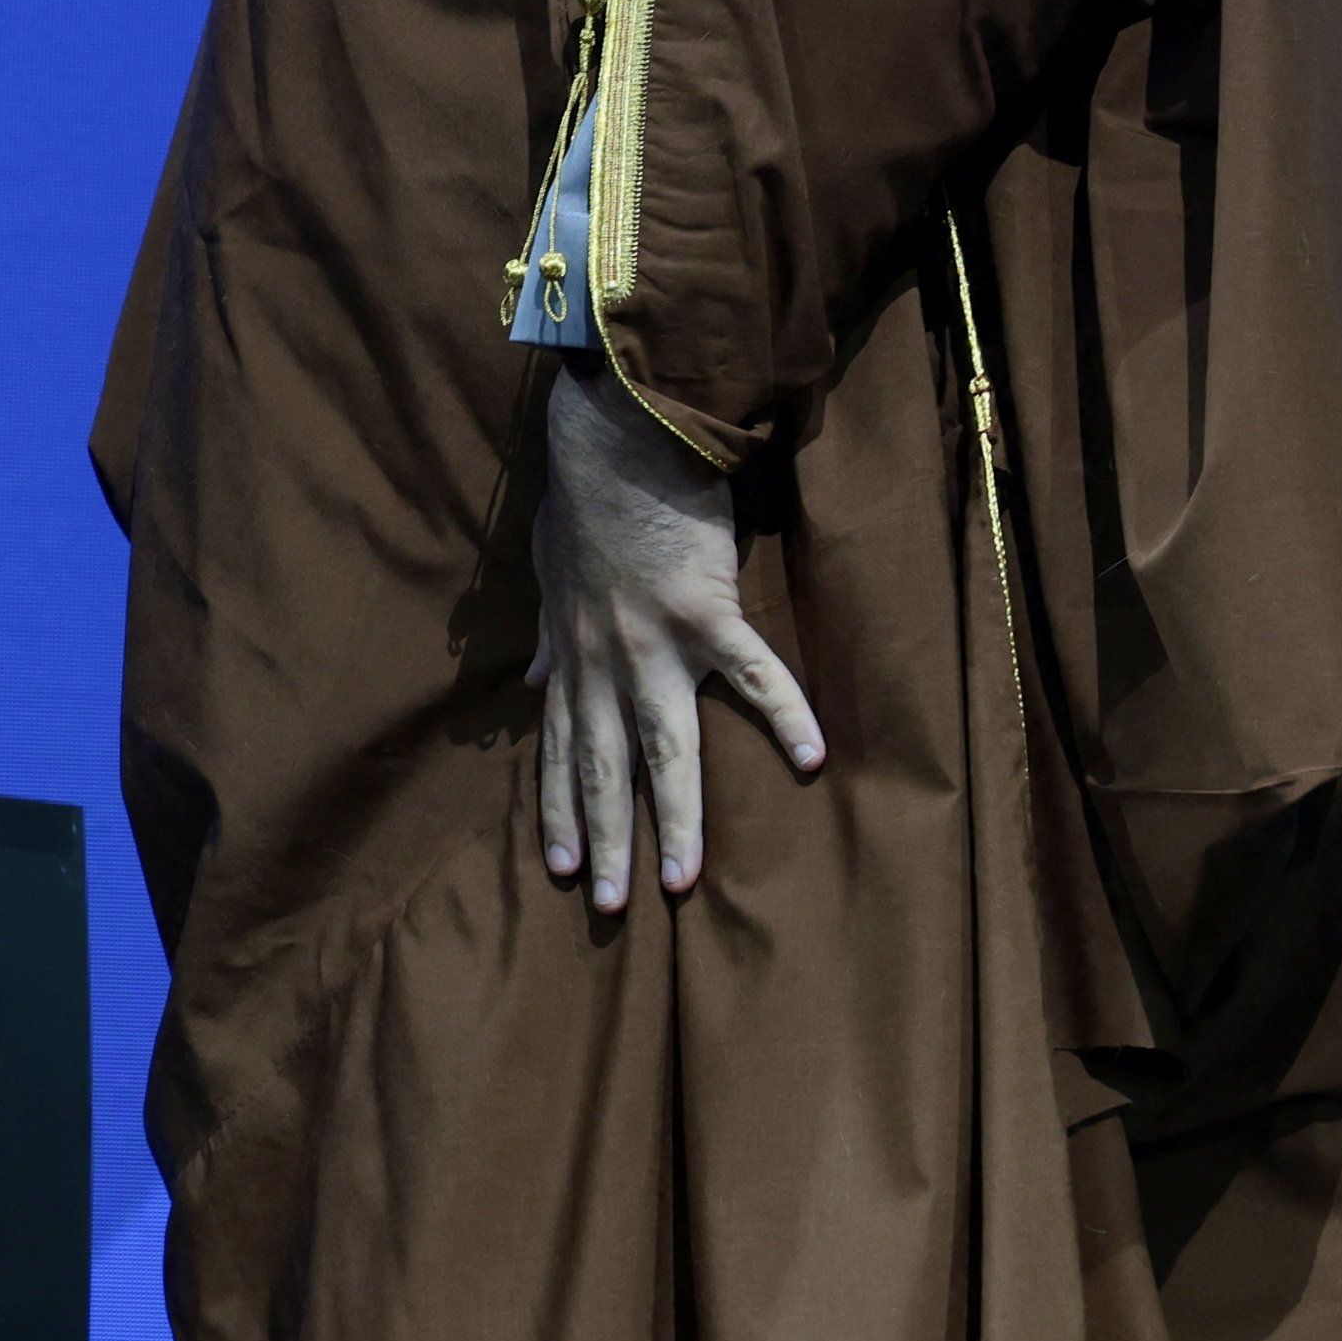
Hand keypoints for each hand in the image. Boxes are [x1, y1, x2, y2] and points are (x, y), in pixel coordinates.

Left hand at [526, 359, 821, 910]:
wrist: (618, 432)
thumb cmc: (586, 497)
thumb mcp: (548, 571)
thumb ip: (544, 636)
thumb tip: (527, 687)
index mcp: (574, 653)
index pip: (562, 750)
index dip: (559, 810)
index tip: (560, 868)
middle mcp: (607, 661)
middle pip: (604, 768)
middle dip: (604, 841)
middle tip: (606, 908)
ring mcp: (656, 642)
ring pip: (665, 749)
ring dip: (674, 819)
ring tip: (682, 882)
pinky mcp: (708, 612)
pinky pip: (754, 675)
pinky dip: (786, 715)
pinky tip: (813, 760)